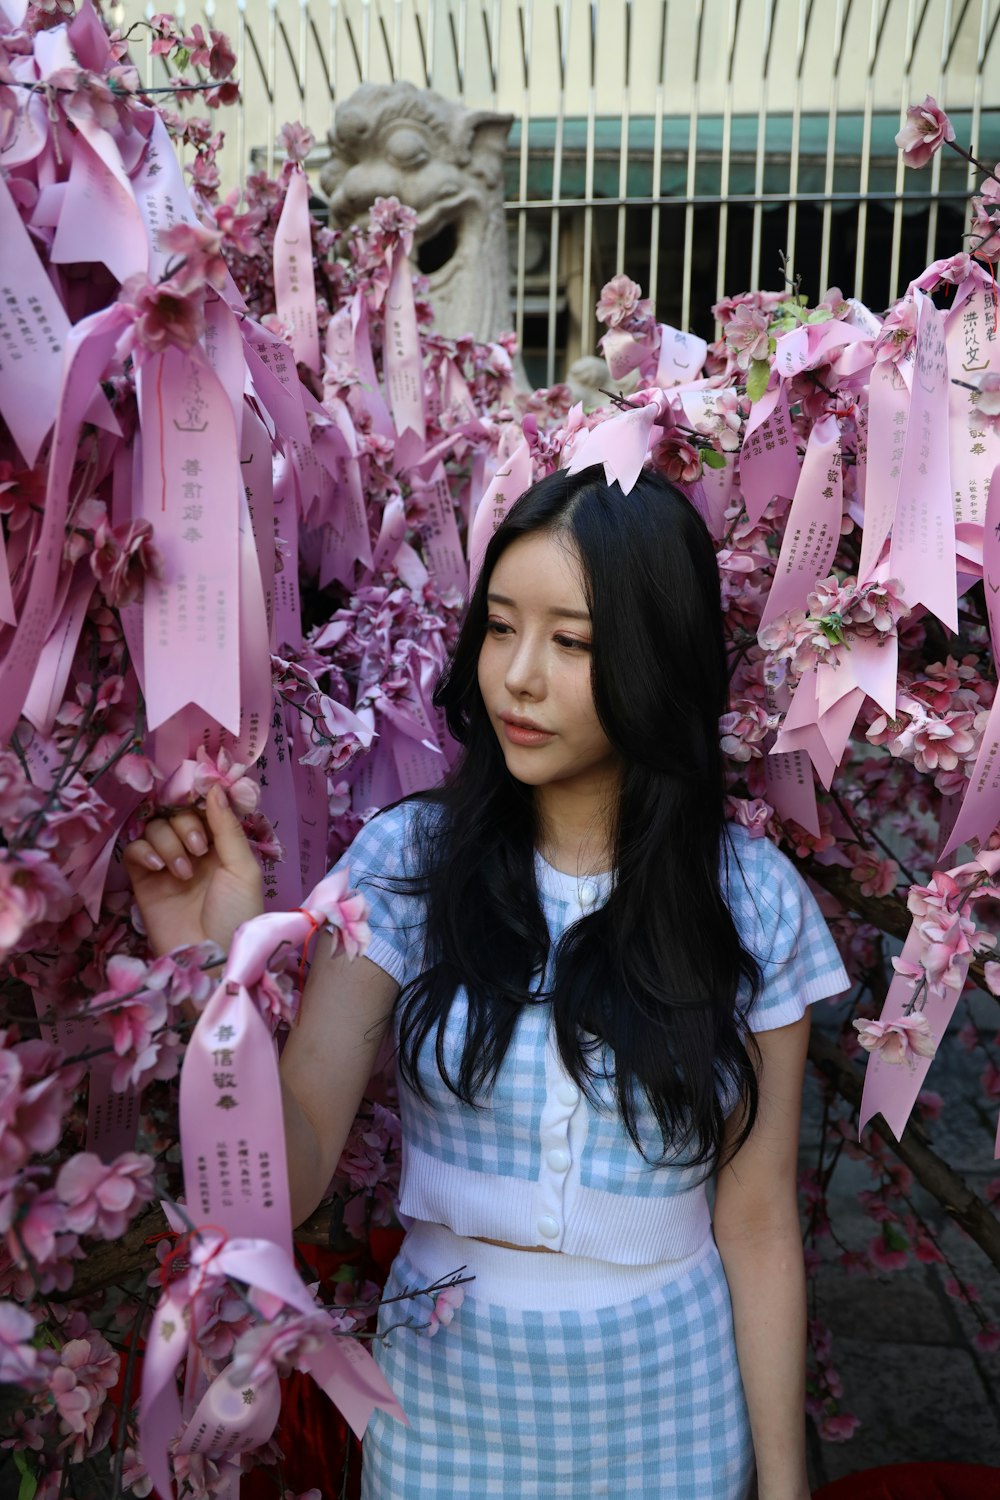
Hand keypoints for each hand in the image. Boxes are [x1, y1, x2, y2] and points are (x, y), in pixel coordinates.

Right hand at [123, 784, 263, 958]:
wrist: (210, 960)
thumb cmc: (236, 915)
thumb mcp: (243, 868)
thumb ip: (227, 827)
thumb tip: (215, 786)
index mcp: (222, 845)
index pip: (204, 807)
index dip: (199, 799)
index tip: (199, 795)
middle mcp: (194, 850)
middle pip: (176, 813)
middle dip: (186, 825)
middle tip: (199, 850)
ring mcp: (167, 865)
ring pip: (154, 828)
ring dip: (168, 841)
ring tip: (183, 871)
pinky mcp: (143, 881)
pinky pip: (134, 850)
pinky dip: (144, 851)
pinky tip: (158, 867)